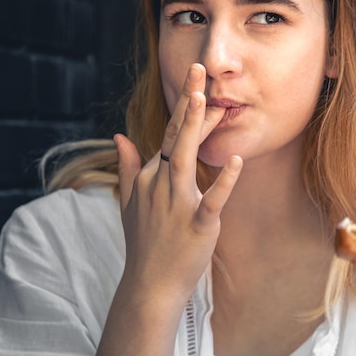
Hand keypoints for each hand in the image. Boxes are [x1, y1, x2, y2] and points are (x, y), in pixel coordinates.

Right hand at [114, 63, 242, 306]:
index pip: (169, 135)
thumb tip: (119, 136)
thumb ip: (127, 168)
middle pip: (176, 138)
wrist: (150, 285)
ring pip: (187, 159)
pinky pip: (212, 200)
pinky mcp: (197, 225)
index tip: (195, 80)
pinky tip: (236, 162)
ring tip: (208, 101)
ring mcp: (177, 205)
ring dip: (196, 129)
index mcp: (150, 177)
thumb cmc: (144, 242)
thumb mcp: (128, 203)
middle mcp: (161, 185)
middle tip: (199, 70)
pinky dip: (223, 182)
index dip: (183, 107)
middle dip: (188, 103)